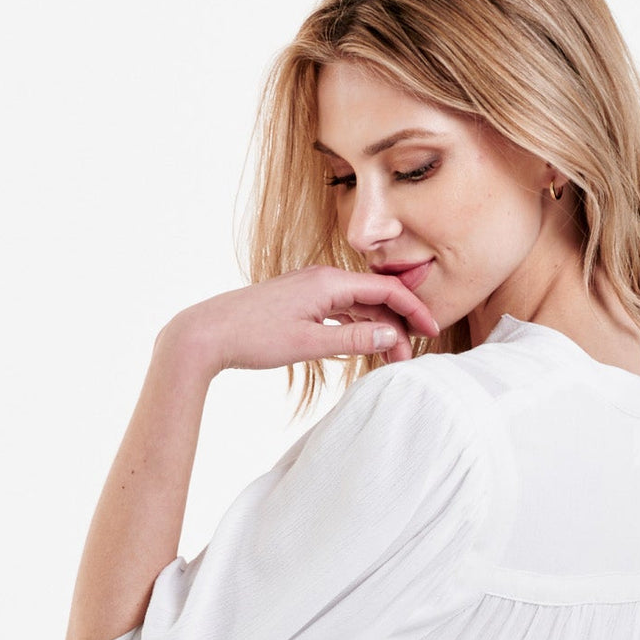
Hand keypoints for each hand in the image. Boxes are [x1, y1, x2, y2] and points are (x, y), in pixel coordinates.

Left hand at [155, 265, 440, 374]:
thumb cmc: (252, 336)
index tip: (432, 333)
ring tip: (388, 360)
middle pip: (375, 298)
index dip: (413, 311)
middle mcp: (322, 279)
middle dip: (397, 326)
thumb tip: (391, 334)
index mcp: (328, 282)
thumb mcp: (308, 343)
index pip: (386, 290)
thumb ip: (352, 338)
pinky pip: (339, 312)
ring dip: (377, 330)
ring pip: (357, 306)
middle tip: (407, 359)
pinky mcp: (298, 303)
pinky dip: (356, 328)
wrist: (207, 333)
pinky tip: (361, 347)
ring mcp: (309, 290)